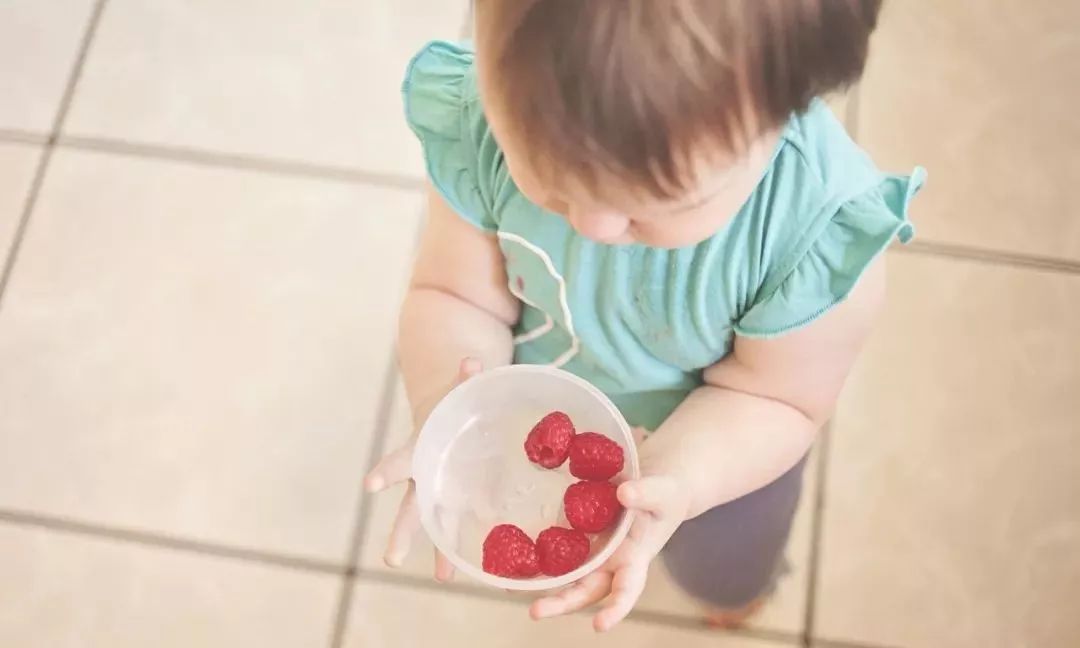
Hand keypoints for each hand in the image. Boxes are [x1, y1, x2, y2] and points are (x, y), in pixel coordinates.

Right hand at [363, 357, 482, 581]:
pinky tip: (475, 567)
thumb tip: (473, 363)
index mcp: (417, 448)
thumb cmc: (448, 402)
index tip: (370, 486)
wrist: (444, 413)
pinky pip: (459, 524)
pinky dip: (465, 543)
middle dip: (401, 532)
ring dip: (437, 551)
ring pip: (433, 525)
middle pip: (408, 508)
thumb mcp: (455, 389)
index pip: (397, 460)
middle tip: (392, 559)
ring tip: (443, 578)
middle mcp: (421, 477)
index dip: (385, 471)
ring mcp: (437, 491)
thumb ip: (464, 379)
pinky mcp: (457, 498)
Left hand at [530, 434, 691, 631]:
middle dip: (561, 603)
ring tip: (510, 586)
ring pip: (565, 574)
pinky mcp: (578, 535)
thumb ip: (647, 493)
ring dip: (541, 583)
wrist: (656, 485)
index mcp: (635, 559)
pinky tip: (511, 556)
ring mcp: (592, 550)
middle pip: (585, 590)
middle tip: (535, 612)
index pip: (627, 590)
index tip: (599, 625)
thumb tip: (624, 495)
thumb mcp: (664, 492)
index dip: (615, 609)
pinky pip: (556, 548)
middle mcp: (610, 562)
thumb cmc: (666, 494)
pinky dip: (537, 555)